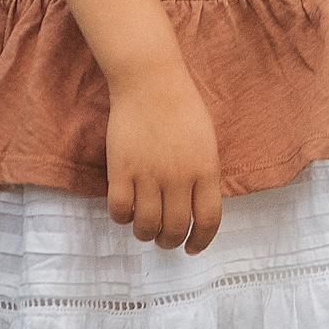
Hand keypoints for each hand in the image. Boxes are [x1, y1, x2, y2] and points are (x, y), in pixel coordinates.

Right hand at [104, 64, 223, 252]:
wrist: (150, 80)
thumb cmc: (182, 107)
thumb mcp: (206, 141)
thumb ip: (205, 176)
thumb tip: (197, 209)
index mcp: (206, 169)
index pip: (208, 220)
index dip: (201, 241)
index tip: (192, 248)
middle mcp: (179, 176)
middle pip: (175, 228)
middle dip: (169, 241)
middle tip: (164, 239)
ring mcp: (148, 174)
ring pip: (146, 226)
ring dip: (145, 234)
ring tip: (145, 227)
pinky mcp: (121, 169)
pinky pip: (119, 210)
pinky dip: (122, 218)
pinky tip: (126, 210)